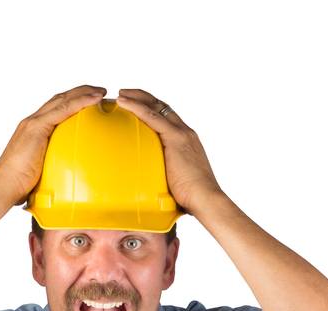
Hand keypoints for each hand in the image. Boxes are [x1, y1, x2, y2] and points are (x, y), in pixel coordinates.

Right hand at [0, 85, 106, 207]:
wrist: (3, 186)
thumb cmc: (17, 187)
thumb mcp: (39, 174)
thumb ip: (50, 170)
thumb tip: (62, 182)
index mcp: (32, 130)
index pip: (54, 109)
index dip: (71, 102)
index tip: (88, 100)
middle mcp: (32, 121)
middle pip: (59, 99)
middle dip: (80, 92)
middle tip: (99, 91)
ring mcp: (34, 123)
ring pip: (62, 100)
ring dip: (83, 93)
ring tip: (101, 92)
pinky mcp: (37, 128)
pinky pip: (63, 110)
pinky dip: (80, 102)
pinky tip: (94, 99)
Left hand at [116, 89, 221, 213]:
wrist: (205, 199)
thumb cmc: (192, 199)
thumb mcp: (175, 182)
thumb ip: (163, 177)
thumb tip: (151, 190)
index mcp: (186, 141)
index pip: (167, 117)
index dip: (152, 108)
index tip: (137, 105)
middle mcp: (185, 132)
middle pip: (162, 106)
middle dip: (143, 97)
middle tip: (125, 94)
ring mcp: (181, 133)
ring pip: (156, 107)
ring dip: (137, 98)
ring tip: (121, 95)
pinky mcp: (175, 138)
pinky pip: (152, 116)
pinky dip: (136, 107)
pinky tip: (123, 102)